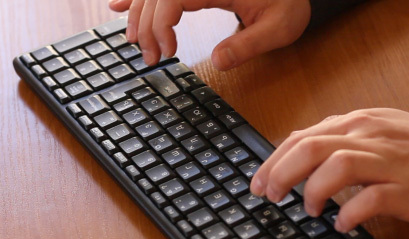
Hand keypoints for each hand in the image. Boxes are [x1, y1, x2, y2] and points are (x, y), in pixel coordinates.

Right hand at [108, 0, 310, 69]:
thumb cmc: (289, 3)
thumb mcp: (280, 27)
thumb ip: (248, 45)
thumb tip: (217, 62)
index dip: (160, 24)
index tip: (166, 53)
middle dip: (146, 24)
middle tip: (149, 58)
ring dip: (138, 12)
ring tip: (133, 41)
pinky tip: (119, 4)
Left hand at [250, 108, 408, 231]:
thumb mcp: (375, 133)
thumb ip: (339, 140)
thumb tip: (298, 154)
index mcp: (357, 122)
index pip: (303, 136)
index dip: (273, 160)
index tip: (257, 182)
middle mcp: (369, 136)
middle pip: (311, 148)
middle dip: (281, 173)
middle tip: (270, 196)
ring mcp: (388, 161)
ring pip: (337, 166)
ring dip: (313, 191)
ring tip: (308, 210)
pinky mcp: (407, 188)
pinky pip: (371, 199)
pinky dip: (349, 213)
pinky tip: (341, 224)